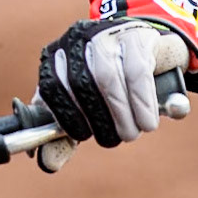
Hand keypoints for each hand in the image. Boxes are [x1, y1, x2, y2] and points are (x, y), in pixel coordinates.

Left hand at [35, 18, 188, 168]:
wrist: (151, 49)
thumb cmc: (112, 84)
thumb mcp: (86, 105)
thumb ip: (66, 133)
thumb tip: (46, 163)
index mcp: (58, 55)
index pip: (50, 87)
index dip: (65, 116)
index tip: (82, 136)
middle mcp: (77, 40)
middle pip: (80, 84)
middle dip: (97, 119)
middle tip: (113, 138)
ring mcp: (107, 34)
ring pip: (107, 79)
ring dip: (120, 114)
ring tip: (131, 133)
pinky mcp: (137, 35)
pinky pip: (137, 73)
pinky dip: (142, 103)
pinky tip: (148, 122)